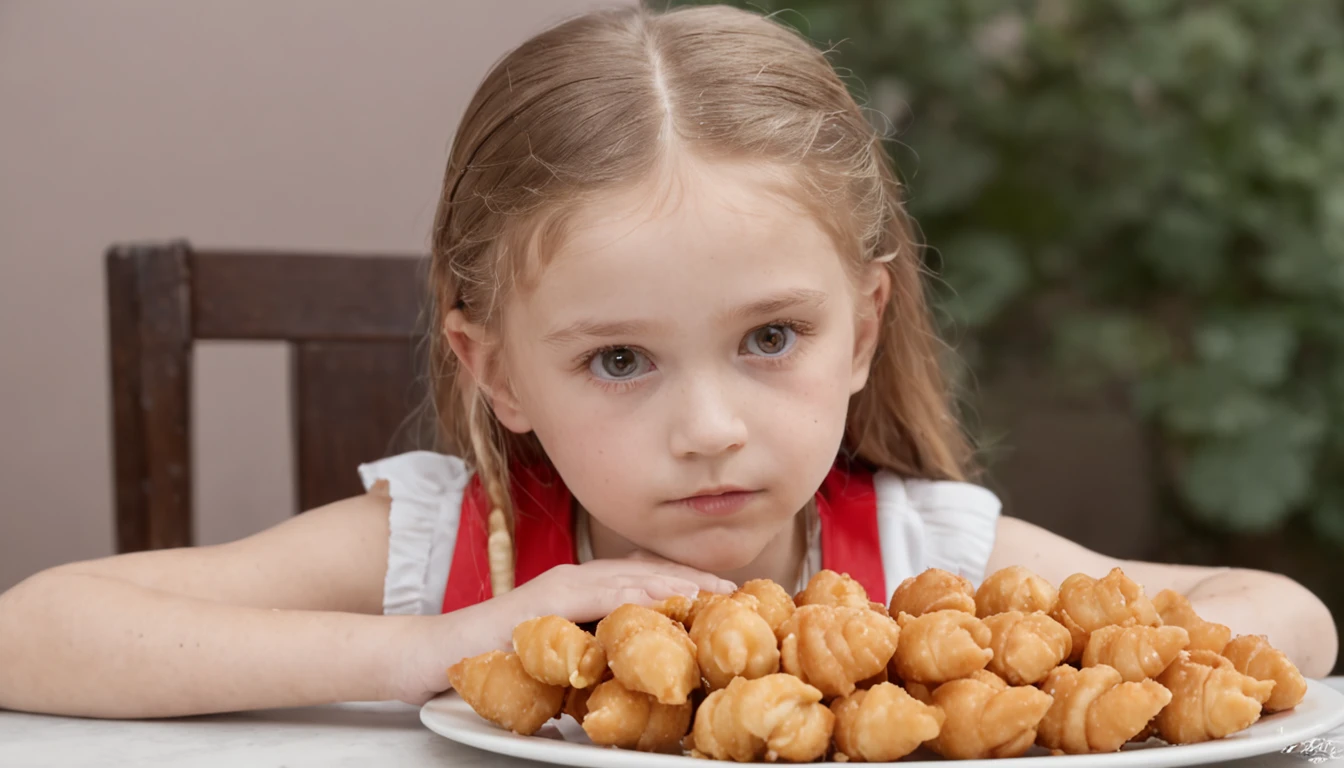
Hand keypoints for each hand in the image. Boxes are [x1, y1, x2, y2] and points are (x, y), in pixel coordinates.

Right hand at [388, 558, 734, 704]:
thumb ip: (591, 658)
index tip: (727, 599)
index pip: (643, 582)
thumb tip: (632, 679)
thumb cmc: (490, 662)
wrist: (429, 657)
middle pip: (645, 573)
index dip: (686, 586)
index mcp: (581, 591)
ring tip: (713, 595)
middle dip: (693, 581)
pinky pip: (594, 593)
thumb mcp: (555, 660)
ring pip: (627, 577)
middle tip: (738, 595)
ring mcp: (558, 586)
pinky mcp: (541, 601)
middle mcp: (574, 579)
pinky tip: (658, 600)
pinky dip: (630, 594)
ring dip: (673, 583)